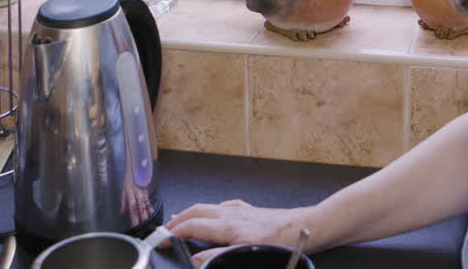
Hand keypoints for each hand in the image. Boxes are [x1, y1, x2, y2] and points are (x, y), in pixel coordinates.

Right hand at [166, 199, 311, 265]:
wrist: (307, 225)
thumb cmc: (282, 240)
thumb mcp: (247, 253)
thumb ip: (218, 256)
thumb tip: (195, 260)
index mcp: (228, 225)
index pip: (191, 226)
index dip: (172, 233)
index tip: (160, 241)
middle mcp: (232, 213)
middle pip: (196, 211)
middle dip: (177, 220)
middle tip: (165, 231)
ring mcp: (242, 210)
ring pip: (209, 207)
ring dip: (192, 214)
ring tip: (182, 222)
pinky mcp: (251, 211)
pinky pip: (225, 207)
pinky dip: (212, 211)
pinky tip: (216, 216)